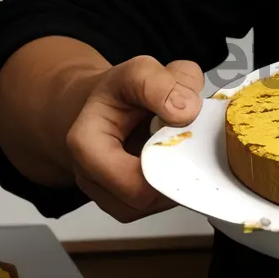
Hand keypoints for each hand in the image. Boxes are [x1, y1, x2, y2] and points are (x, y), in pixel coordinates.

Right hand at [64, 56, 203, 221]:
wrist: (108, 105)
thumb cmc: (119, 92)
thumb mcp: (137, 71)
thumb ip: (160, 84)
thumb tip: (186, 110)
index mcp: (87, 145)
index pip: (131, 180)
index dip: (168, 165)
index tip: (186, 134)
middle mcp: (93, 179)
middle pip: (146, 200)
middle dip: (177, 171)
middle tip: (192, 140)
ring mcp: (111, 197)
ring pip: (156, 206)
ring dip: (179, 177)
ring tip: (181, 144)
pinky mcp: (130, 204)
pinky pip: (159, 204)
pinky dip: (177, 183)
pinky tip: (178, 156)